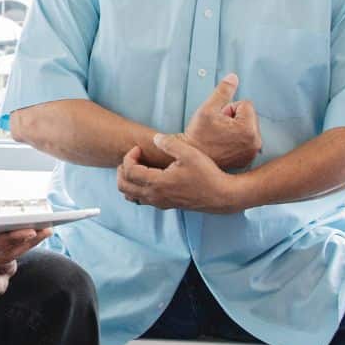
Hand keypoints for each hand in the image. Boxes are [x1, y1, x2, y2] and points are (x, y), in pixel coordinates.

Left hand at [116, 133, 247, 212]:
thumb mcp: (189, 153)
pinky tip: (150, 176)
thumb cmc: (207, 174)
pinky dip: (137, 188)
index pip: (129, 171)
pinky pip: (141, 200)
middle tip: (134, 157)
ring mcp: (159, 202)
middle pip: (123, 186)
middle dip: (123, 169)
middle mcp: (155, 196)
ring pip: (130, 195)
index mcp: (157, 183)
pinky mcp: (165, 205)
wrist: (222, 196)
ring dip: (128, 180)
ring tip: (139, 166)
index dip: (128, 156)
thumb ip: (169, 143)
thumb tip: (155, 138)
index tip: (139, 148)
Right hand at [183, 73, 261, 169]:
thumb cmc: (198, 134)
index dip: (228, 108)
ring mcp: (252, 152)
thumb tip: (233, 77)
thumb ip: (223, 91)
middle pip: (249, 116)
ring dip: (236, 128)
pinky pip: (247, 140)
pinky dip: (238, 140)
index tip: (218, 120)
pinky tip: (224, 145)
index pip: (246, 105)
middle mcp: (255, 143)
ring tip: (220, 137)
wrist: (191, 156)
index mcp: (248, 129)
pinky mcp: (248, 159)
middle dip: (234, 118)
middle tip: (218, 128)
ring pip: (248, 127)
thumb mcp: (207, 109)